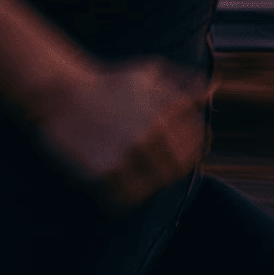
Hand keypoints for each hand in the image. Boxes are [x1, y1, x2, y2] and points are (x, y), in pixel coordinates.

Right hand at [28, 57, 212, 216]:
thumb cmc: (107, 83)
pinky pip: (124, 201)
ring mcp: (130, 155)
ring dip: (143, 185)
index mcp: (169, 112)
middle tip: (143, 165)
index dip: (185, 152)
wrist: (61, 93)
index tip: (166, 151)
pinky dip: (120, 198)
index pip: (195, 147)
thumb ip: (184, 83)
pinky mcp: (105, 173)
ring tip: (126, 172)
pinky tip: (111, 183)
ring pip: (153, 189)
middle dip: (164, 170)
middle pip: (176, 171)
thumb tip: (212, 89)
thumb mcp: (149, 74)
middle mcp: (154, 134)